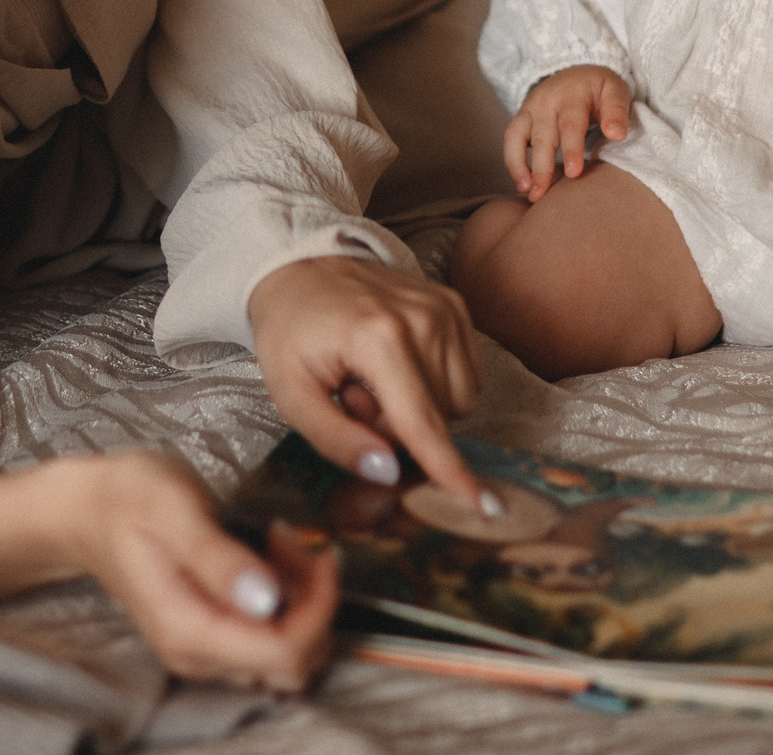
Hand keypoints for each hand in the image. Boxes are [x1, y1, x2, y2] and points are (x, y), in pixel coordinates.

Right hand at [50, 452, 340, 691]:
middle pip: (296, 659)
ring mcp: (206, 650)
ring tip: (281, 541)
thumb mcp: (174, 510)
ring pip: (291, 651)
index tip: (316, 549)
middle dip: (315, 601)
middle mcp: (199, 655)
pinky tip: (272, 553)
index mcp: (190, 631)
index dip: (318, 605)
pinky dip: (290, 597)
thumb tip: (266, 599)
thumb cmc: (129, 498)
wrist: (89, 509)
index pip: (285, 651)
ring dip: (305, 598)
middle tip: (294, 539)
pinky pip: (272, 635)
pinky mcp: (214, 635)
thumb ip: (219, 558)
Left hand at [248, 255, 486, 508]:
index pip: (420, 420)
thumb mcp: (291, 393)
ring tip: (373, 380)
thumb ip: (336, 439)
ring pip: (459, 401)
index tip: (482, 504)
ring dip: (419, 407)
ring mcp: (445, 308)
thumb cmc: (290, 331)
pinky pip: (465, 376)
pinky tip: (396, 365)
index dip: (448, 469)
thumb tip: (387, 472)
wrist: (299, 267)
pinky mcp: (455, 306)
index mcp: (378, 338)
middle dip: (399, 429)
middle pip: (438, 418)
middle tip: (353, 398)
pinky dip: (433, 384)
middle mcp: (423, 318)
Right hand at [503, 65, 632, 199]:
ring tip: (528, 192)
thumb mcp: (614, 91)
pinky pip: (510, 140)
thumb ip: (617, 112)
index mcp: (572, 95)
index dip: (571, 149)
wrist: (575, 72)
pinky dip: (512, 162)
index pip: (571, 123)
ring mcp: (530, 110)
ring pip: (518, 137)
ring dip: (520, 166)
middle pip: (542, 136)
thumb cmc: (598, 89)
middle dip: (543, 166)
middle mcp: (546, 101)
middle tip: (543, 193)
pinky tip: (522, 185)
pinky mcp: (520, 119)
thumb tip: (616, 135)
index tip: (573, 173)